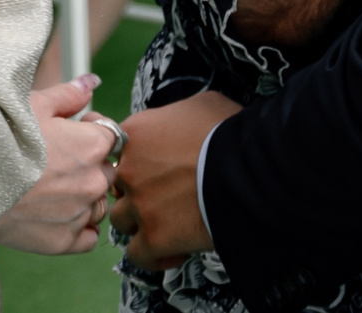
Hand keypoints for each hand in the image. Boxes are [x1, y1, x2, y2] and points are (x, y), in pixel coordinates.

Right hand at [0, 75, 118, 254]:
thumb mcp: (34, 104)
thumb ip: (69, 95)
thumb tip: (91, 83)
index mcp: (92, 145)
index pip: (112, 137)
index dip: (90, 132)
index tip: (71, 133)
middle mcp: (93, 181)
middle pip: (106, 171)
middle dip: (88, 165)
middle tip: (54, 162)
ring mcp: (80, 214)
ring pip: (98, 204)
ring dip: (84, 197)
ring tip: (50, 189)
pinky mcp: (64, 241)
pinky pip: (88, 237)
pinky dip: (79, 227)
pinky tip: (55, 214)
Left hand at [110, 89, 237, 268]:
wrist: (247, 169)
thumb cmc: (229, 133)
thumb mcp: (201, 105)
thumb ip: (177, 115)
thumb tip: (183, 123)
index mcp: (135, 133)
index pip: (114, 149)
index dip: (132, 160)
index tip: (146, 167)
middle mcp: (129, 168)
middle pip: (117, 185)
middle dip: (136, 191)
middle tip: (162, 195)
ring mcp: (139, 204)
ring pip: (121, 221)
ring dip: (140, 224)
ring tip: (167, 224)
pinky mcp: (154, 237)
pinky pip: (138, 254)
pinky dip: (153, 256)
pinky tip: (174, 251)